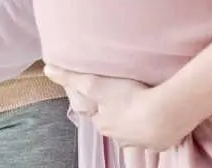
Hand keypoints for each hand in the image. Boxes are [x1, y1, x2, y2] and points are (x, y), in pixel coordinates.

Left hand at [44, 66, 192, 152]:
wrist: (165, 113)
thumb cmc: (127, 98)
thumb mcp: (94, 83)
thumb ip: (71, 77)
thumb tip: (47, 70)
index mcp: (104, 125)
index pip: (97, 114)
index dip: (100, 102)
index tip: (106, 91)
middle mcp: (120, 139)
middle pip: (114, 124)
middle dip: (117, 112)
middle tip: (125, 95)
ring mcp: (141, 143)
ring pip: (133, 131)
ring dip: (135, 120)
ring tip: (142, 103)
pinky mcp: (160, 143)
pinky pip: (153, 134)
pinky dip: (154, 125)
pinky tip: (157, 113)